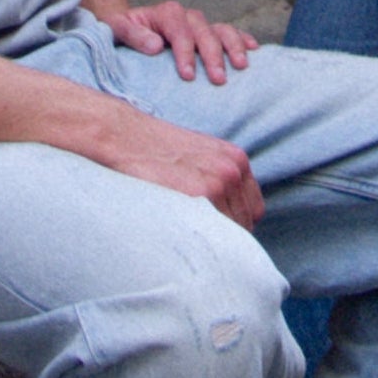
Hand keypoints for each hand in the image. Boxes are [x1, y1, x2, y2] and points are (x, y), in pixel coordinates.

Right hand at [89, 100, 264, 228]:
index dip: (235, 226)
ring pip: (229, 234)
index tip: (214, 232)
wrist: (125, 136)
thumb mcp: (199, 157)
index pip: (253, 212)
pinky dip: (200, 241)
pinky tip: (180, 234)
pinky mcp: (198, 195)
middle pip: (243, 225)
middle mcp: (232, 171)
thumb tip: (231, 216)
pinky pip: (212, 234)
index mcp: (236, 160)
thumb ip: (220, 179)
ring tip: (185, 235)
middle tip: (196, 238)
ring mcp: (218, 183)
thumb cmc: (157, 151)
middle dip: (223, 236)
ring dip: (211, 241)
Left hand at [105, 0, 253, 83]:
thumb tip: (155, 45)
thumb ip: (132, 35)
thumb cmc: (122, 33)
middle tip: (218, 79)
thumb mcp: (116, 29)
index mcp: (165, 13)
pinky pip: (230, 33)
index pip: (179, 30)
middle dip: (213, 55)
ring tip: (241, 66)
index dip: (185, 52)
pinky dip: (243, 39)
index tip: (188, 75)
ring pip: (222, 30)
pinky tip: (254, 50)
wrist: (129, 30)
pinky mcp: (209, 33)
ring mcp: (200, 25)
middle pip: (204, 31)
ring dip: (233, 47)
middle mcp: (187, 16)